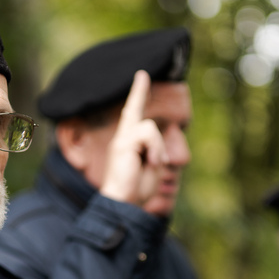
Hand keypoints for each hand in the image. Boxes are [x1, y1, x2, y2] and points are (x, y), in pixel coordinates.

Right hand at [98, 70, 167, 206]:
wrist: (123, 203)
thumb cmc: (137, 190)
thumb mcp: (152, 166)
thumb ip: (154, 149)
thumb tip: (155, 139)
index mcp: (130, 144)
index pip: (134, 117)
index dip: (138, 97)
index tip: (141, 78)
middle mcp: (123, 138)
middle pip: (132, 109)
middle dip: (138, 91)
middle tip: (142, 75)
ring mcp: (121, 140)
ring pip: (149, 127)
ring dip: (157, 148)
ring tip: (153, 164)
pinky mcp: (122, 144)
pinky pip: (147, 133)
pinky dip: (154, 149)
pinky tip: (150, 162)